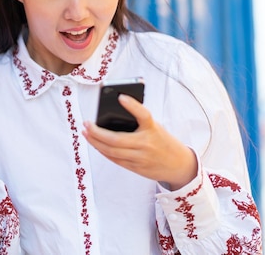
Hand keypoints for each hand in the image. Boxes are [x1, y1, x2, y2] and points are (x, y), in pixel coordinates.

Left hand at [83, 95, 197, 189]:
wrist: (178, 165)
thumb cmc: (164, 142)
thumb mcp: (156, 128)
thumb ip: (139, 123)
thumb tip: (113, 116)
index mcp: (154, 129)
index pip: (144, 115)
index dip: (133, 105)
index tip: (121, 97)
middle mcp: (146, 144)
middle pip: (116, 139)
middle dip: (97, 132)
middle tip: (86, 124)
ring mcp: (140, 158)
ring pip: (112, 151)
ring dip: (96, 142)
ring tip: (86, 133)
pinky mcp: (136, 167)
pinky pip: (115, 159)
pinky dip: (103, 151)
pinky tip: (96, 144)